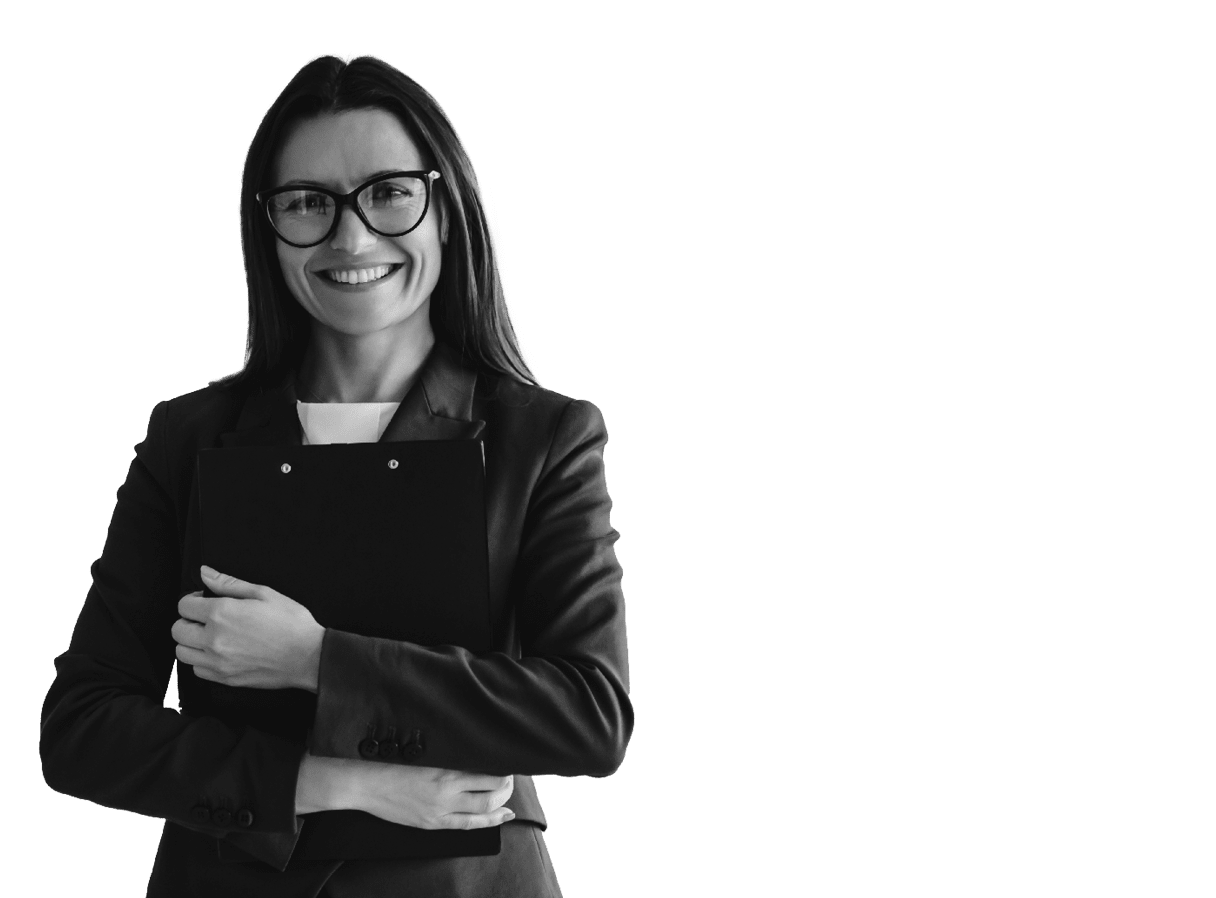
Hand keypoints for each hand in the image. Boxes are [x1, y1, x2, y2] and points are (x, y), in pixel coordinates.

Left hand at [172, 566, 325, 690]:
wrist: (308, 656)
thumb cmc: (290, 623)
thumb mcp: (264, 593)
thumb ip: (229, 583)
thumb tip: (205, 573)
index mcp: (221, 613)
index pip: (184, 606)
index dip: (193, 599)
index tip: (204, 600)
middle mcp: (213, 639)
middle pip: (177, 629)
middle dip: (188, 620)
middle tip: (206, 618)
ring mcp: (217, 661)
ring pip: (181, 652)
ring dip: (191, 641)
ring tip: (210, 636)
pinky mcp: (224, 678)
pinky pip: (195, 669)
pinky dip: (201, 660)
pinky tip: (217, 652)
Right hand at [297, 753, 516, 829]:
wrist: (367, 784)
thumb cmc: (392, 762)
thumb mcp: (425, 753)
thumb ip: (450, 754)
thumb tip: (475, 750)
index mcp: (444, 770)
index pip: (486, 772)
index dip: (503, 769)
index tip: (509, 760)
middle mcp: (446, 793)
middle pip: (490, 792)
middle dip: (506, 786)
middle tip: (513, 777)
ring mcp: (440, 811)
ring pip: (483, 810)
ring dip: (501, 802)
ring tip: (509, 794)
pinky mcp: (433, 824)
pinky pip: (468, 825)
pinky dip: (489, 821)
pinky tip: (502, 816)